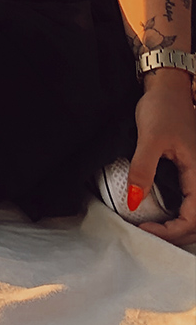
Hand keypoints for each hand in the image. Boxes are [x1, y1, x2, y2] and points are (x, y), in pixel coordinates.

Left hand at [129, 70, 195, 244]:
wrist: (168, 89)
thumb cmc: (162, 109)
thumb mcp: (150, 139)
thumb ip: (143, 169)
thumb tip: (134, 200)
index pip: (194, 218)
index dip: (172, 231)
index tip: (147, 228)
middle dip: (176, 234)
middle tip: (148, 233)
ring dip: (179, 227)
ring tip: (153, 228)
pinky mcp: (191, 172)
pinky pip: (191, 202)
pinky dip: (179, 215)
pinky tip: (161, 215)